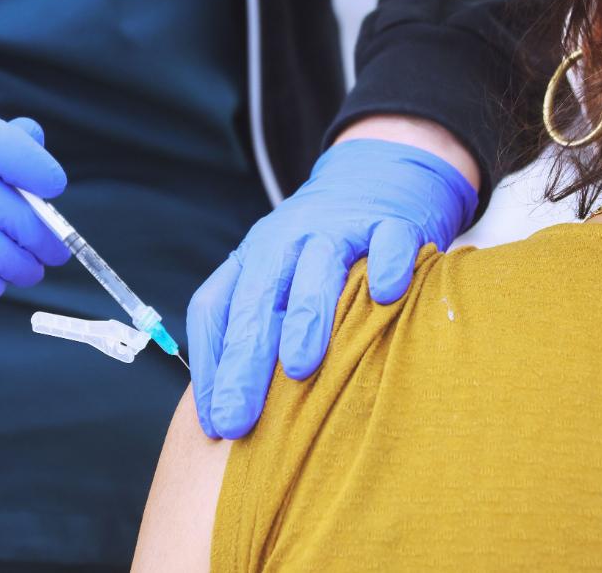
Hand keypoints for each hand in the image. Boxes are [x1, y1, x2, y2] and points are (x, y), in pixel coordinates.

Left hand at [188, 128, 478, 438]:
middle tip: (237, 420)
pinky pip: (388, 241)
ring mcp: (339, 229)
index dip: (210, 368)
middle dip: (244, 362)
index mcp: (252, 260)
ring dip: (305, 316)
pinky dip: (386, 265)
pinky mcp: (391, 222)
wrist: (376, 176)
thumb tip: (227, 413)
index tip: (214, 426)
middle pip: (257, 299)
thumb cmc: (319, 249)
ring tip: (298, 367)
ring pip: (316, 269)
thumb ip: (253, 329)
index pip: (216, 310)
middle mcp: (287, 241)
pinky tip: (385, 295)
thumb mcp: (277, 278)